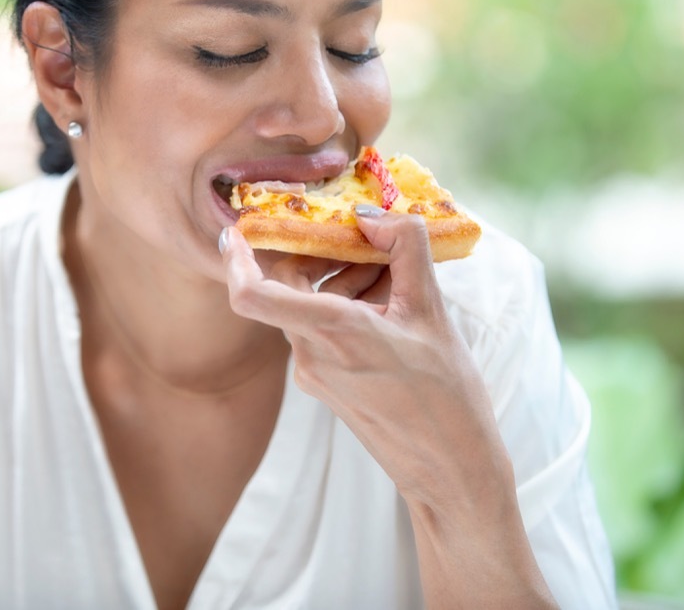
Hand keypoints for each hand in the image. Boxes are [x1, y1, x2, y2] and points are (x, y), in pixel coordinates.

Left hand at [220, 208, 506, 504]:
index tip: (235, 229)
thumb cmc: (446, 395)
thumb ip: (405, 247)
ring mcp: (314, 373)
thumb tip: (371, 214)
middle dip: (323, 254)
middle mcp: (311, 355)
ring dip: (340, 279)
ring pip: (306, 305)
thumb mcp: (434, 309)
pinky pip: (319, 330)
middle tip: (370, 243)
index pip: (252, 295)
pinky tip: (390, 307)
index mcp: (332, 333)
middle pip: (287, 285)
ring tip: (394, 278)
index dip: (235, 258)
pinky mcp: (325, 384)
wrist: (449, 468)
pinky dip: (345, 306)